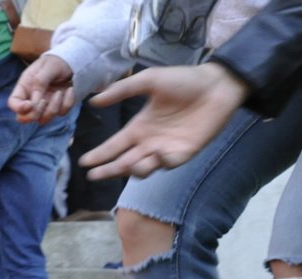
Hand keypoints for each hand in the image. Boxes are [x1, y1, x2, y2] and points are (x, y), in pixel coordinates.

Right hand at [8, 54, 76, 124]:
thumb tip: (34, 101)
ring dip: (52, 108)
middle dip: (34, 114)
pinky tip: (69, 90)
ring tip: (59, 92)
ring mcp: (45, 105)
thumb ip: (40, 82)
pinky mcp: (58, 106)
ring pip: (42, 120)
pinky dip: (67, 103)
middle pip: (24, 118)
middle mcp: (32, 98)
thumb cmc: (56, 60)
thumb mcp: (48, 66)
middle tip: (44, 101)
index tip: (29, 105)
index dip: (18, 108)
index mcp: (25, 87)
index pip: (13, 103)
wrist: (73, 61)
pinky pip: (61, 113)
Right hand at [79, 64, 250, 180]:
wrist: (217, 86)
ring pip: (141, 168)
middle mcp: (149, 141)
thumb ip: (122, 90)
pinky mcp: (182, 154)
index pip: (115, 145)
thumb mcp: (149, 80)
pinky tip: (158, 153)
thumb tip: (93, 100)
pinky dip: (159, 163)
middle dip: (108, 170)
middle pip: (123, 162)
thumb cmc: (184, 80)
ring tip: (131, 163)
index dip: (100, 154)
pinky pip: (165, 165)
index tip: (84, 162)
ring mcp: (165, 149)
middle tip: (93, 175)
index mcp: (139, 126)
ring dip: (133, 169)